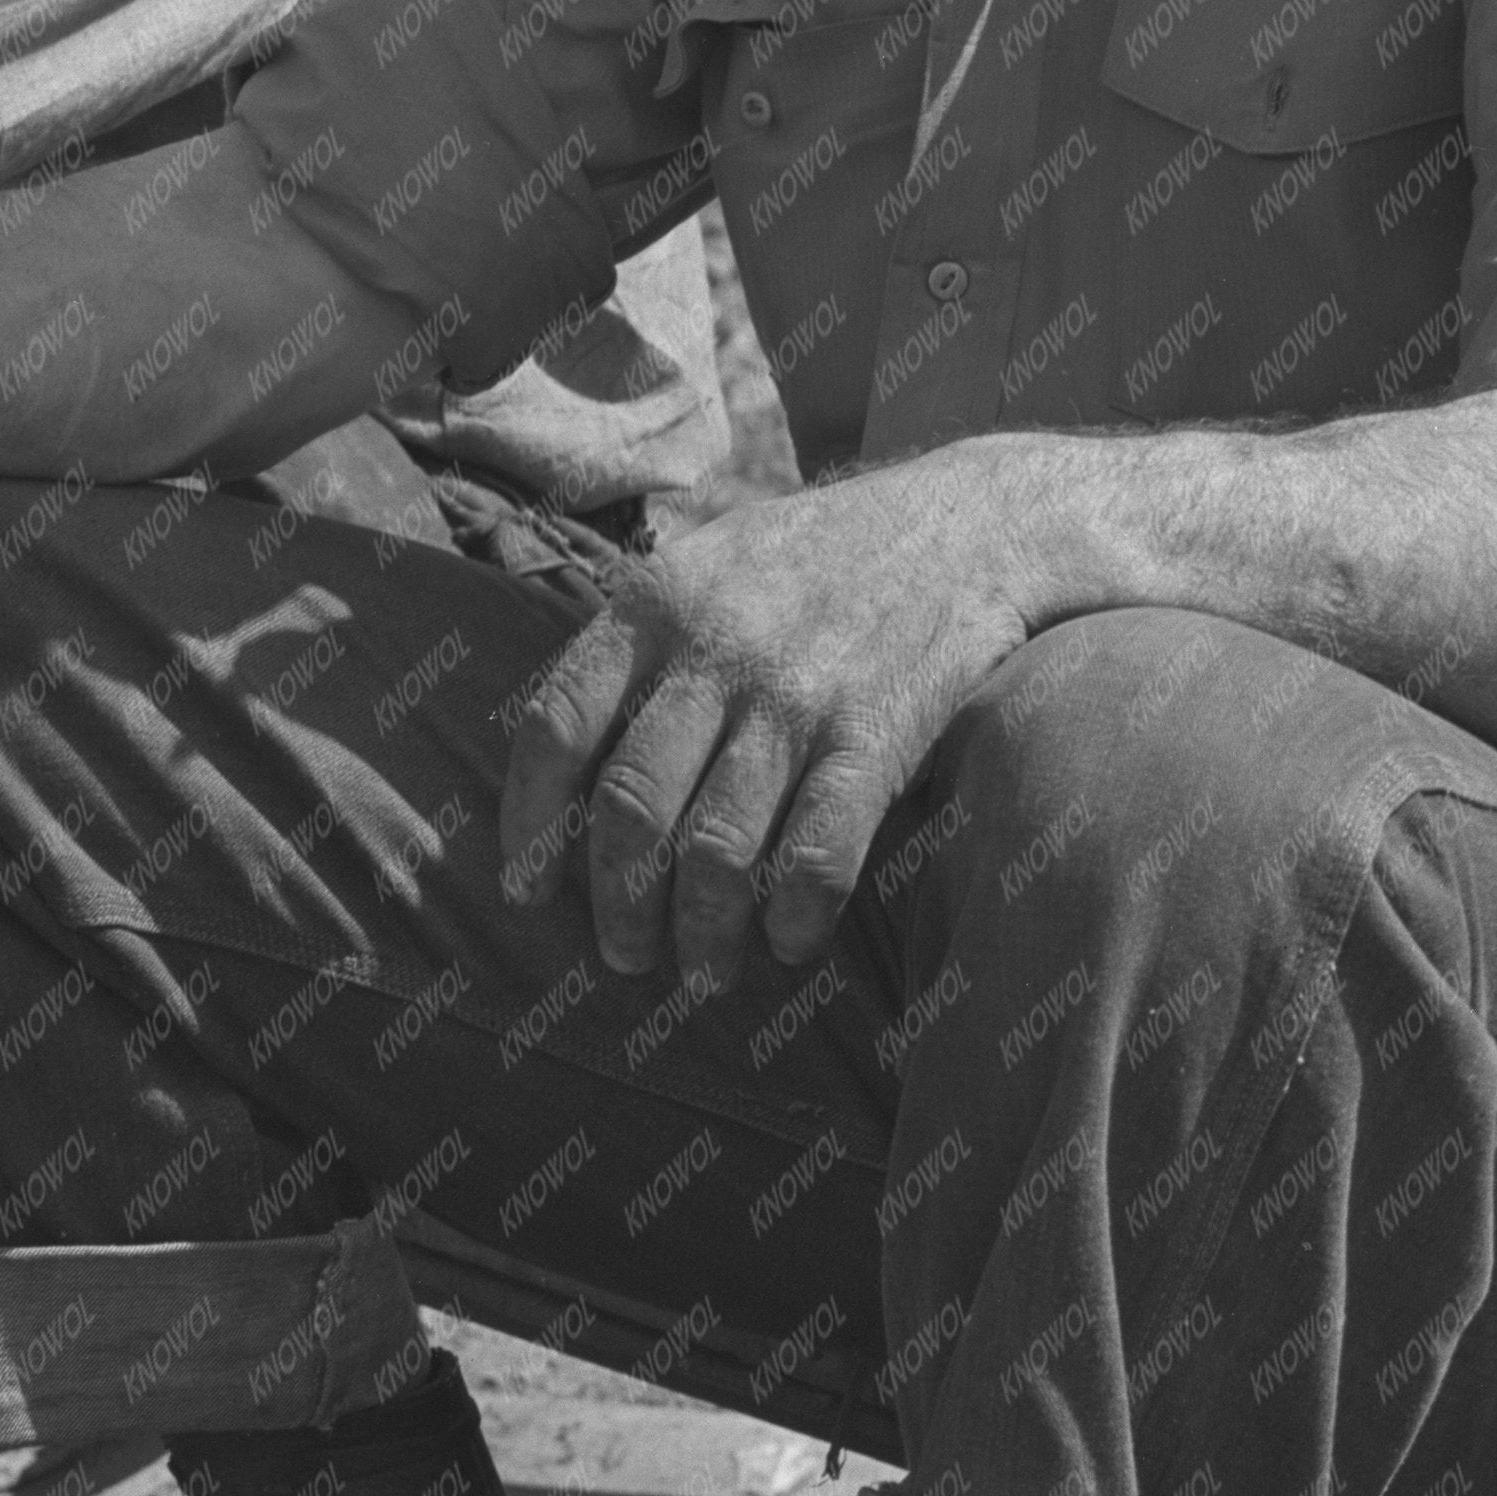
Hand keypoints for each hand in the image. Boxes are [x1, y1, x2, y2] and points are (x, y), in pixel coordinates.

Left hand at [497, 451, 1047, 979]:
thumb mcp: (708, 561)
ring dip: (701, 932)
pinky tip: (790, 945)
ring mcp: (798, 693)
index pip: (557, 724)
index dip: (529, 820)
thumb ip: (639, 643)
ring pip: (718, 847)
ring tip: (700, 974)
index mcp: (655, 601)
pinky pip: (818, 852)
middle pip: (632, 803)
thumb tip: (566, 762)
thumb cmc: (818, 556)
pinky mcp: (878, 731)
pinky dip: (795, 916)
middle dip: (617, 902)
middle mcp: (718, 647)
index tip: (525, 888)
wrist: (970, 521)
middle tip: (622, 955)